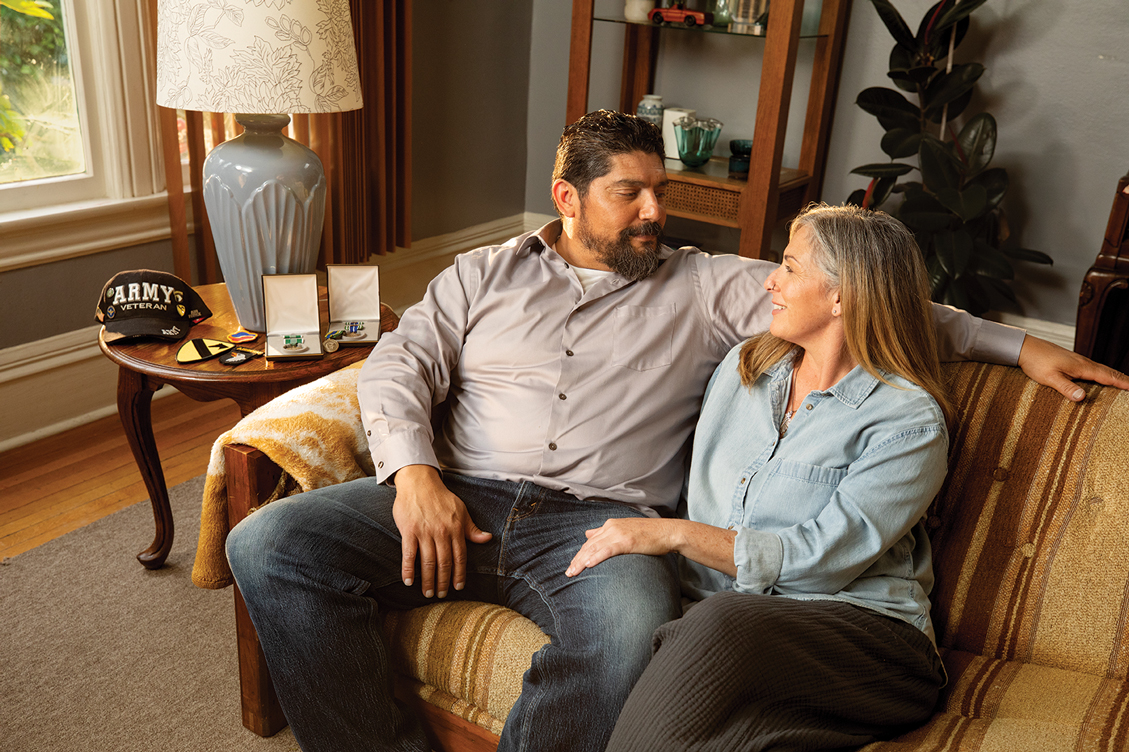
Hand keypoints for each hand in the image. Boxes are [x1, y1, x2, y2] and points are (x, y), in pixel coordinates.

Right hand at [392, 465, 491, 597]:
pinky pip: (409, 554)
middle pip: (444, 563)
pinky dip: (408, 570)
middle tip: (440, 595)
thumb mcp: (461, 511)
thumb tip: (487, 539)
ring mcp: (424, 532)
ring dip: (428, 580)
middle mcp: (441, 532)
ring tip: (428, 593)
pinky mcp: (409, 531)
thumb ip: (472, 528)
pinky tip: (409, 581)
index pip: (460, 557)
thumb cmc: (441, 498)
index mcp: (455, 529)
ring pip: (428, 562)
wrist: (419, 482)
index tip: (458, 587)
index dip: (459, 574)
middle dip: (443, 582)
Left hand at [565, 518, 673, 576]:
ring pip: (594, 548)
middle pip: (589, 545)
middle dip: (577, 559)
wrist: (667, 532)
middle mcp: (611, 527)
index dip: (580, 554)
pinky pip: (607, 550)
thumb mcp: (625, 530)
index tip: (572, 565)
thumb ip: (606, 532)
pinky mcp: (626, 541)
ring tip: (573, 572)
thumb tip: (588, 534)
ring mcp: (618, 533)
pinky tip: (588, 565)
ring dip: (582, 561)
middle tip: (568, 573)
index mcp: (610, 525)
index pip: (590, 541)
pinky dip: (596, 557)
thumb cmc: (649, 534)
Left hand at [1017, 335, 1128, 401]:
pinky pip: (1092, 369)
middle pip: (1108, 372)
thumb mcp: (1050, 378)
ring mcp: (1077, 361)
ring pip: (1100, 369)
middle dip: (1122, 379)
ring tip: (1122, 384)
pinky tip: (1099, 378)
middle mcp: (1083, 362)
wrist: (1025, 348)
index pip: (1107, 376)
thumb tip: (1082, 397)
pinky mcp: (1070, 361)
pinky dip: (1102, 374)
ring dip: (1113, 376)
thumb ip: (1066, 387)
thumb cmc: (1036, 361)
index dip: (1122, 383)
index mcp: (1081, 367)